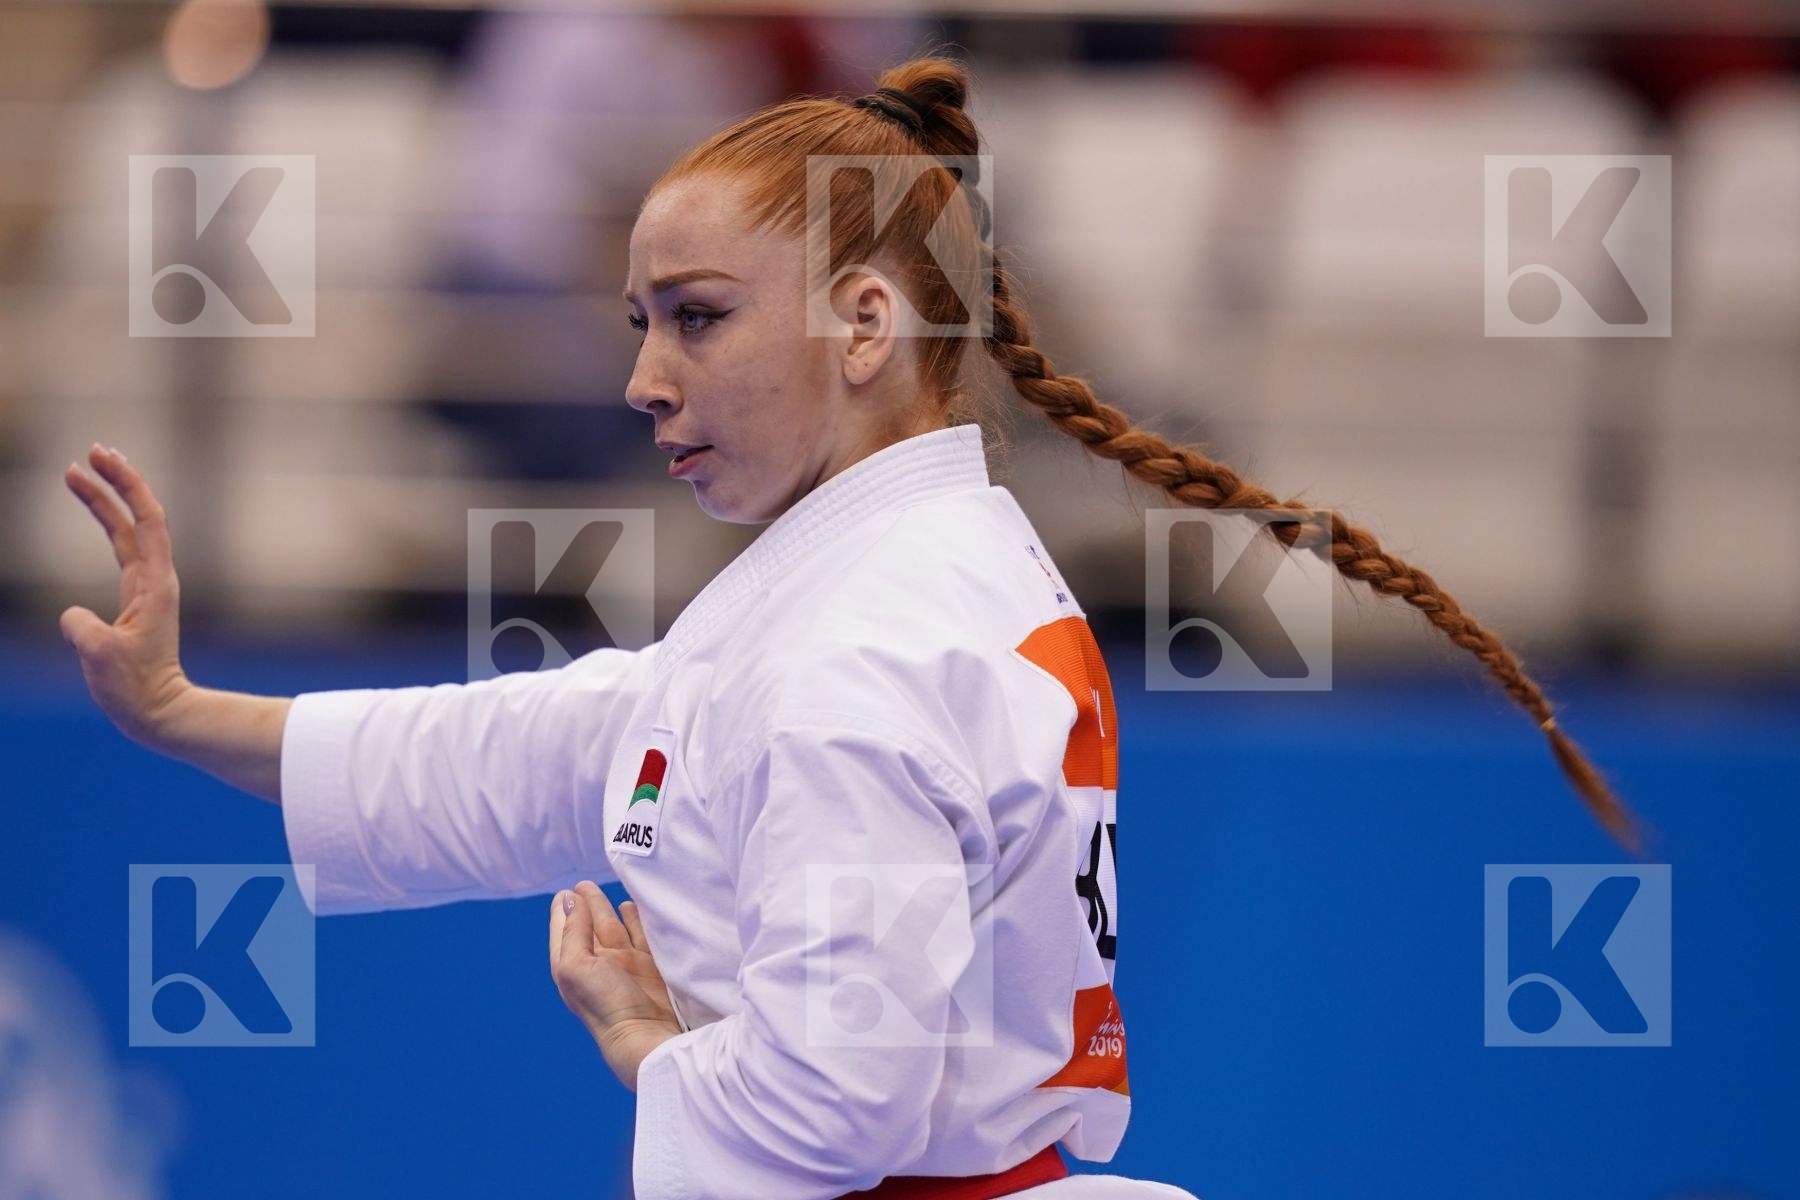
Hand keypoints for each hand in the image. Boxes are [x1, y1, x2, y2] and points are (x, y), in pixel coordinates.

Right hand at [60, 445, 191, 748]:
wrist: (158, 712)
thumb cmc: (134, 690)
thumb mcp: (102, 659)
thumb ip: (85, 632)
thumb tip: (73, 615)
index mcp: (155, 584)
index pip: (146, 521)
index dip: (126, 486)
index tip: (100, 459)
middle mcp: (156, 578)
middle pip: (137, 517)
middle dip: (115, 482)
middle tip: (88, 451)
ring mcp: (148, 586)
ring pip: (128, 530)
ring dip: (106, 499)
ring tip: (77, 471)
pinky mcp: (137, 597)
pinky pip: (124, 548)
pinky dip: (109, 525)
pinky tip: (97, 513)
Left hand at [549, 880, 681, 1090]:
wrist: (646, 1036)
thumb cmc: (605, 1004)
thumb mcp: (577, 966)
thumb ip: (573, 931)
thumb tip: (569, 899)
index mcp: (573, 965)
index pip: (564, 929)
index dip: (564, 910)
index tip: (566, 891)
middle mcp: (598, 964)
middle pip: (590, 925)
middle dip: (587, 904)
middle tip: (584, 883)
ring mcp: (625, 965)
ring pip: (616, 927)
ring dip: (610, 910)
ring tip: (607, 891)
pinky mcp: (650, 966)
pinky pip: (642, 935)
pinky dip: (637, 920)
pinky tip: (633, 907)